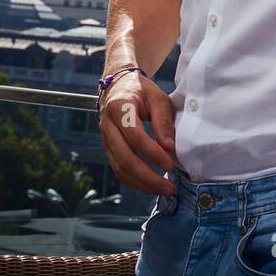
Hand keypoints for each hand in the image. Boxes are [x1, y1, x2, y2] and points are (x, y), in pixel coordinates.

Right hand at [99, 70, 176, 195]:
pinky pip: (118, 170)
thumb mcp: (157, 97)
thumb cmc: (140, 90)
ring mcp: (105, 139)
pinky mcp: (108, 149)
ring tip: (163, 189)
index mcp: (119, 108)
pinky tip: (150, 185)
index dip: (152, 153)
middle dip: (148, 177)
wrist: (118, 85)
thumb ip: (163, 120)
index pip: (135, 136)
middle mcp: (107, 126)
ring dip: (142, 184)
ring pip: (120, 169)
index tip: (170, 164)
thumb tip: (169, 147)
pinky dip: (134, 181)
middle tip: (169, 187)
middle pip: (125, 158)